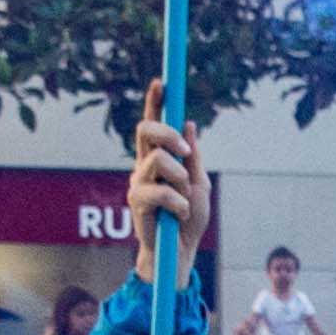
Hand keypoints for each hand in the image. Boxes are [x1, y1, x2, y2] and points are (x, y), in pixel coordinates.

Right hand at [120, 107, 206, 260]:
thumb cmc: (189, 219)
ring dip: (179, 177)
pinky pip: (160, 190)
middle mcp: (143, 165)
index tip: (161, 82)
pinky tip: (181, 214)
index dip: (154, 102)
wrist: (181, 253)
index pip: (153, 124)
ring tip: (186, 198)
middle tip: (185, 151)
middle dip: (167, 133)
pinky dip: (178, 202)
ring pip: (157, 160)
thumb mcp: (199, 184)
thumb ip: (193, 157)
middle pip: (146, 130)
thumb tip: (190, 123)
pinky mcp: (136, 201)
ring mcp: (137, 182)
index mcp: (159, 158)